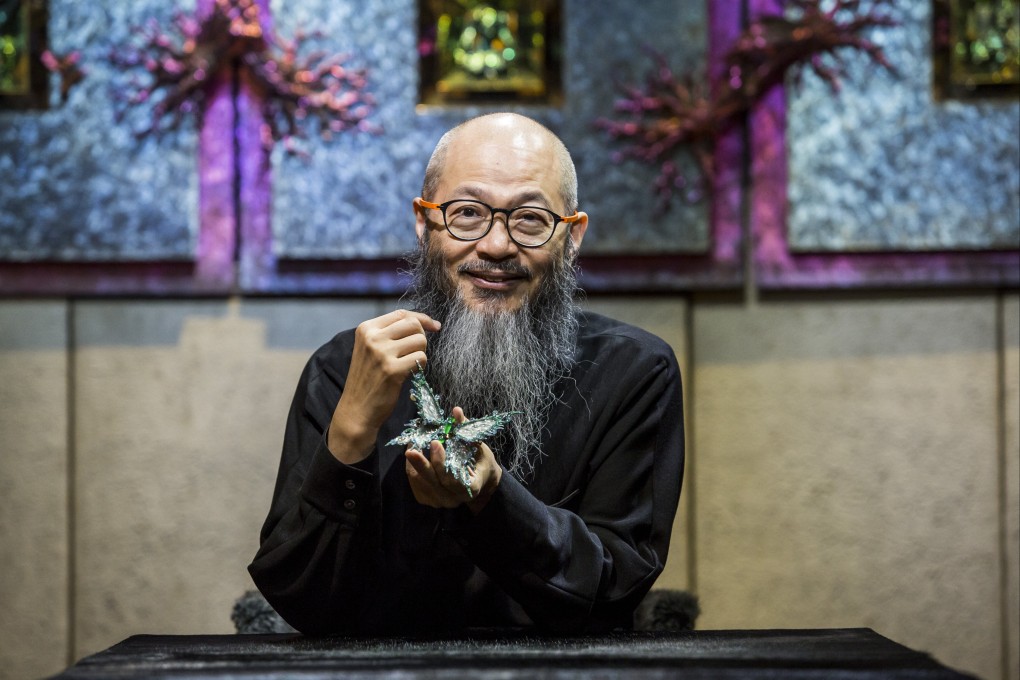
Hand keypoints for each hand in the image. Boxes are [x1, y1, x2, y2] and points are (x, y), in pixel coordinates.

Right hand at [328, 309, 439, 463]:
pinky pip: (421, 358)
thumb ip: (390, 333)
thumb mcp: (370, 348)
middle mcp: (372, 337)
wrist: (356, 409)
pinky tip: (409, 373)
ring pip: (420, 340)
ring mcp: (382, 353)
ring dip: (421, 352)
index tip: (435, 326)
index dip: (422, 318)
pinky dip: (420, 366)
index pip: (401, 314)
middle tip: (417, 351)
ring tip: (409, 364)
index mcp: (366, 328)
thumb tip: (425, 322)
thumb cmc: (368, 378)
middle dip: (422, 336)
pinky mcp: (392, 370)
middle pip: (413, 324)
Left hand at [404, 407, 502, 511]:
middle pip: (433, 481)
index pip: (452, 479)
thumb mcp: (477, 446)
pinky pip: (415, 483)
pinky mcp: (429, 500)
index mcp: (470, 487)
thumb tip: (456, 411)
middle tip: (411, 448)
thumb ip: (465, 430)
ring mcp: (440, 502)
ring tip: (413, 444)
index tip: (435, 442)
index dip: (441, 462)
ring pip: (421, 482)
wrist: (480, 481)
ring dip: (414, 463)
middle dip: (421, 464)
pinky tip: (415, 456)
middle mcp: (455, 499)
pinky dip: (413, 468)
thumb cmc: (480, 461)